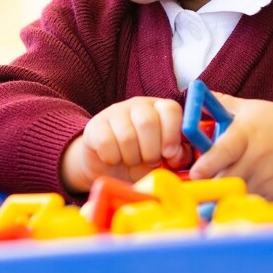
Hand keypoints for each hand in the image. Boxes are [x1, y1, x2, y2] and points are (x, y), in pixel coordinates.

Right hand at [62, 96, 189, 191]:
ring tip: (132, 160)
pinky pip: (106, 143)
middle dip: (151, 151)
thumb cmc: (143, 161)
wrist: (109, 167)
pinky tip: (114, 158)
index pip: (170, 109)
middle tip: (149, 161)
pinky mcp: (95, 125)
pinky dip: (112, 158)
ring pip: (127, 136)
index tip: (168, 154)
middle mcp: (138, 105)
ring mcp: (114, 112)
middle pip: (148, 122)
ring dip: (132, 158)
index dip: (172, 133)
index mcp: (160, 109)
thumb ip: (178, 156)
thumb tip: (177, 154)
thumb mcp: (165, 160)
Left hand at [187, 94, 272, 199]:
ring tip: (224, 186)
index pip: (224, 151)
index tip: (196, 173)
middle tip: (203, 183)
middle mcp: (256, 158)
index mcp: (245, 135)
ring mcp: (268, 179)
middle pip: (226, 180)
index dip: (208, 164)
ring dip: (226, 194)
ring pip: (237, 195)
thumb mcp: (249, 108)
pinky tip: (244, 191)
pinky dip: (244, 201)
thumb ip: (219, 104)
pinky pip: (252, 203)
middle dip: (211, 183)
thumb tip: (193, 97)